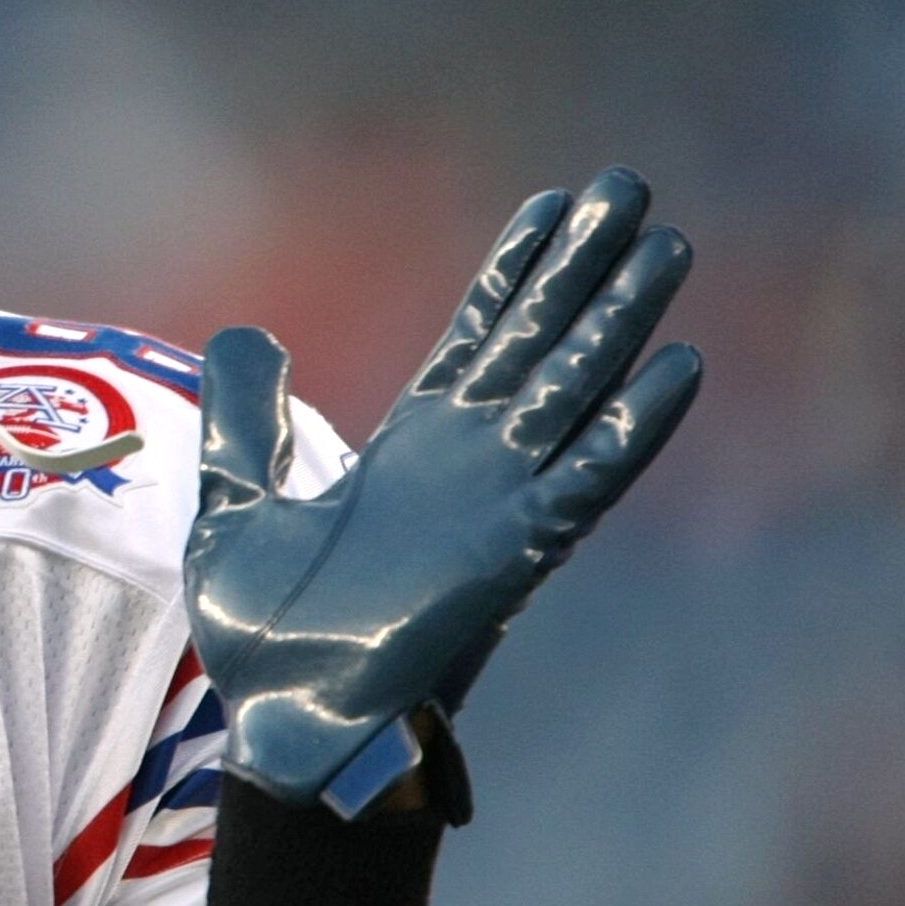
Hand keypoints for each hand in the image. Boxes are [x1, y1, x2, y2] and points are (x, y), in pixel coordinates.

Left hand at [185, 166, 702, 815]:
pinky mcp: (511, 554)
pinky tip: (673, 368)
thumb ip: (243, 418)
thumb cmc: (260, 630)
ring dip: (618, 320)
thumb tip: (244, 333)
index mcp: (408, 450)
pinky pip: (583, 481)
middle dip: (582, 267)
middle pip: (537, 342)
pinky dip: (627, 427)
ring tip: (667, 244)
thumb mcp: (232, 500)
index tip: (549, 203)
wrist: (275, 718)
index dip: (514, 272)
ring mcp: (495, 505)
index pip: (474, 337)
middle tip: (629, 187)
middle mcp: (463, 466)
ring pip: (570, 390)